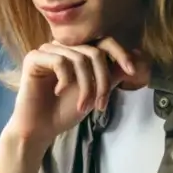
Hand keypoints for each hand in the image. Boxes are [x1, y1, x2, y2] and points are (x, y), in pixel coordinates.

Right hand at [3, 38, 147, 151]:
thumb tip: (138, 57)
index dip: (121, 53)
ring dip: (86, 86)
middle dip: (103, 80)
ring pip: (80, 58)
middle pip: (95, 52)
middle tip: (101, 103)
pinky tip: (58, 92)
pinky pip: (60, 61)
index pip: (103, 42)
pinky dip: (65, 81)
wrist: (40, 129)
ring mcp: (47, 50)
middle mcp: (63, 47)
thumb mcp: (96, 91)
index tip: (132, 71)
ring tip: (82, 106)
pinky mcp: (34, 58)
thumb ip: (114, 74)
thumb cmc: (65, 111)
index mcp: (77, 52)